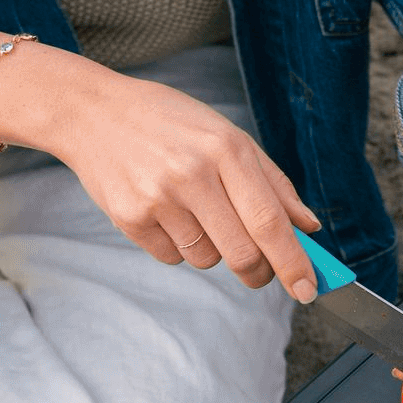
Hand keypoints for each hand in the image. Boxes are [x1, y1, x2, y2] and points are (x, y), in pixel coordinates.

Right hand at [48, 67, 321, 301]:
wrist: (94, 114)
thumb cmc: (170, 123)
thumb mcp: (228, 136)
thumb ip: (273, 183)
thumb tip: (308, 228)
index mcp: (226, 149)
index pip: (269, 221)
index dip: (293, 262)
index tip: (307, 289)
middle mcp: (192, 174)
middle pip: (242, 254)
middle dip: (258, 271)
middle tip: (258, 269)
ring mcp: (158, 199)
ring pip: (207, 260)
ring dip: (213, 250)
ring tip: (194, 212)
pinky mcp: (130, 218)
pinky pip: (172, 258)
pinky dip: (178, 246)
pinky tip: (165, 212)